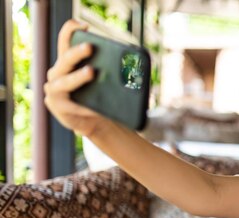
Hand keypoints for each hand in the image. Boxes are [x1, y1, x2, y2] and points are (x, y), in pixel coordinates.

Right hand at [44, 20, 112, 137]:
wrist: (94, 121)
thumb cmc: (100, 96)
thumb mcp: (105, 80)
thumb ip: (111, 69)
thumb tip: (134, 64)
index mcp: (68, 60)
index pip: (66, 39)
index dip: (71, 29)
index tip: (83, 25)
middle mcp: (57, 71)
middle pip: (66, 58)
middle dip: (78, 52)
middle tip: (91, 47)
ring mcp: (54, 88)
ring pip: (65, 81)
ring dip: (78, 77)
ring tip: (91, 72)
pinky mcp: (56, 106)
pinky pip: (71, 105)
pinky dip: (84, 107)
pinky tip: (94, 108)